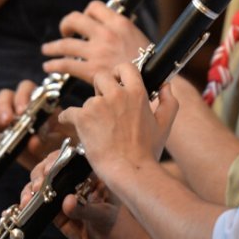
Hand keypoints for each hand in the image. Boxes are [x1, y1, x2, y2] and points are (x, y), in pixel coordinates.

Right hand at [0, 79, 60, 167]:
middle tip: (7, 121)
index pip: (26, 89)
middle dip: (4, 107)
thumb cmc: (58, 144)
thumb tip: (33, 141)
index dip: (22, 96)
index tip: (23, 110)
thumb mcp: (57, 140)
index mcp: (37, 103)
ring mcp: (7, 125)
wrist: (52, 163)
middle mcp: (19, 110)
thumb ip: (47, 139)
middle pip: (5, 97)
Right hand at [21, 152, 142, 238]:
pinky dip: (28, 203)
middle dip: (40, 173)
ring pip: (43, 184)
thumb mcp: (105, 217)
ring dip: (31, 188)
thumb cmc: (119, 228)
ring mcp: (66, 195)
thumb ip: (86, 210)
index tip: (48, 171)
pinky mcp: (57, 212)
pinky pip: (39, 204)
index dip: (57, 159)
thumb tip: (66, 201)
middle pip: (53, 167)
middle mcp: (77, 181)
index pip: (72, 157)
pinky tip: (22, 205)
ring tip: (29, 199)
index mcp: (93, 174)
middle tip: (39, 186)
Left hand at [41, 1, 150, 82]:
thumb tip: (109, 28)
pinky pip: (65, 64)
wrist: (154, 84)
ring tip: (47, 50)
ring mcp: (98, 52)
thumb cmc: (149, 64)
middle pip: (75, 20)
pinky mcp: (91, 70)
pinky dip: (54, 65)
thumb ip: (121, 31)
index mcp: (120, 23)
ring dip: (53, 47)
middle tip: (64, 32)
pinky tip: (49, 66)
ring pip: (65, 44)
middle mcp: (106, 34)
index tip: (84, 22)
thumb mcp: (138, 37)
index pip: (94, 7)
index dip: (86, 13)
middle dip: (65, 25)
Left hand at [58, 63, 177, 184]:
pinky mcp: (82, 118)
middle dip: (100, 88)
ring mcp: (98, 105)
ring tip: (96, 128)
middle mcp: (117, 95)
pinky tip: (72, 125)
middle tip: (103, 105)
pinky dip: (68, 118)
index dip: (119, 72)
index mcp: (137, 94)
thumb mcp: (165, 125)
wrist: (130, 171)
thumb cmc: (147, 152)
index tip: (116, 80)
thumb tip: (166, 86)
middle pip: (101, 76)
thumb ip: (169, 102)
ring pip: (88, 99)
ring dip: (89, 110)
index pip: (125, 67)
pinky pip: (68, 112)